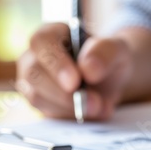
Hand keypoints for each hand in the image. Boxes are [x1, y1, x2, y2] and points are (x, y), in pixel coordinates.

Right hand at [17, 23, 132, 120]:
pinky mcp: (40, 102)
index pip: (42, 43)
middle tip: (94, 103)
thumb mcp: (116, 49)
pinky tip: (92, 112)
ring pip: (38, 97)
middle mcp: (35, 56)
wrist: (110, 79)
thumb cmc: (108, 58)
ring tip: (100, 107)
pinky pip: (47, 113)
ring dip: (70, 106)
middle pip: (34, 74)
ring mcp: (34, 81)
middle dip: (64, 93)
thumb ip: (104, 53)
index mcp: (51, 34)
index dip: (56, 63)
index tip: (75, 82)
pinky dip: (71, 116)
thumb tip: (88, 69)